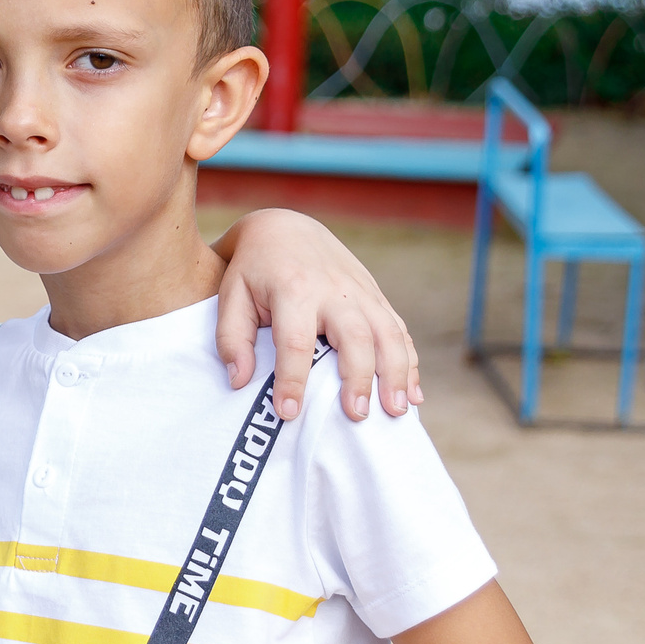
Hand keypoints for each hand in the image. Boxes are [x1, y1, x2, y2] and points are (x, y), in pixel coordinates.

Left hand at [212, 209, 421, 422]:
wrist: (285, 227)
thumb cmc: (253, 269)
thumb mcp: (231, 296)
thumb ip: (232, 338)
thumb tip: (239, 381)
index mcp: (293, 289)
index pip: (296, 341)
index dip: (293, 379)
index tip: (289, 412)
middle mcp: (334, 290)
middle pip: (355, 337)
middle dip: (358, 378)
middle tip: (357, 416)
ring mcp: (361, 291)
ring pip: (388, 333)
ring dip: (398, 373)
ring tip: (396, 411)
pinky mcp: (376, 295)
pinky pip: (399, 329)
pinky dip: (411, 362)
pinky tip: (414, 394)